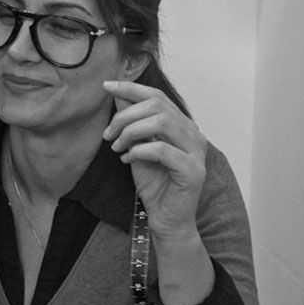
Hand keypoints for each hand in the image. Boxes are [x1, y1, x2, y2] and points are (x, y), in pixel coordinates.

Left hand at [102, 80, 206, 240]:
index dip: (131, 88)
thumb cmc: (153, 184)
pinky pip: (162, 150)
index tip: (106, 86)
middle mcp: (193, 134)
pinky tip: (127, 160)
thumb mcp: (136, 147)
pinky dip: (139, 151)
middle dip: (125, 116)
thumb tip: (118, 95)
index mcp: (181, 125)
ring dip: (131, 132)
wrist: (165, 218)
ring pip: (161, 123)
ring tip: (117, 147)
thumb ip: (131, 123)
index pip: (157, 97)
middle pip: (157, 106)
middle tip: (108, 134)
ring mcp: (196, 152)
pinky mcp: (193, 171)